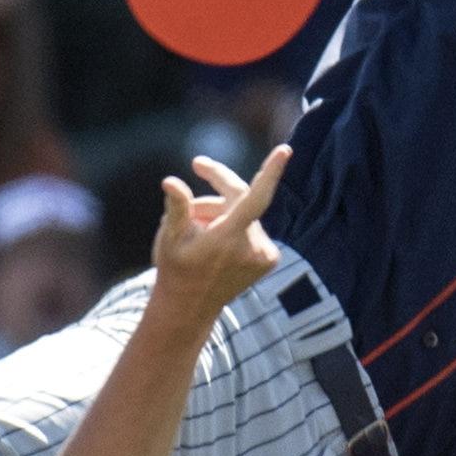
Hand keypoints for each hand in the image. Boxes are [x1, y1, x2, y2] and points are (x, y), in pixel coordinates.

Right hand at [148, 146, 288, 319]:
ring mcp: (265, 255)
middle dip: (216, 185)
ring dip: (220, 210)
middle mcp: (253, 247)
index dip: (270, 172)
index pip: (255, 199)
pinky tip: (216, 240)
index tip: (285, 150)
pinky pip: (254, 226)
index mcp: (229, 238)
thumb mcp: (170, 238)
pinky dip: (235, 224)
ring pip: (245, 211)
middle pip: (240, 197)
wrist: (191, 305)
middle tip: (197, 165)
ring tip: (196, 227)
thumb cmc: (176, 267)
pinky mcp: (271, 258)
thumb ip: (176, 208)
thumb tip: (171, 181)